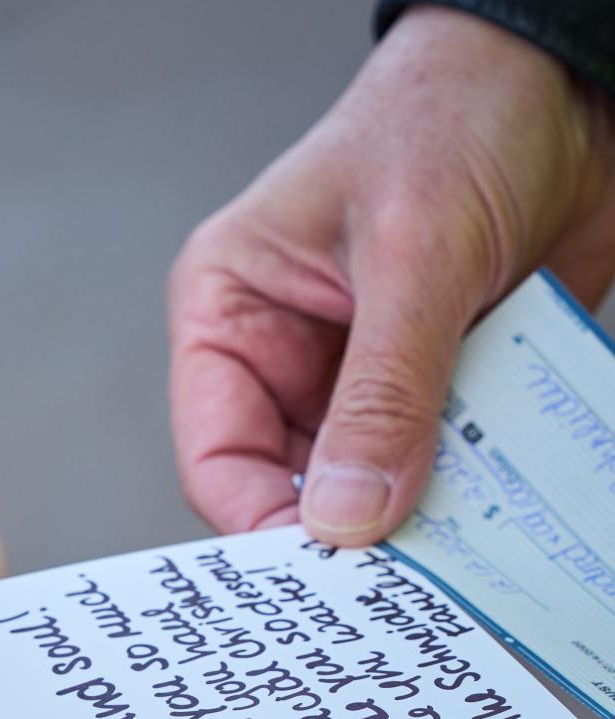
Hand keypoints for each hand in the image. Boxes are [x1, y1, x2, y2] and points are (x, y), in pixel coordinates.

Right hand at [169, 6, 614, 544]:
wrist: (561, 83)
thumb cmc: (453, 115)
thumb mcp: (410, 255)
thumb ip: (382, 392)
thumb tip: (348, 515)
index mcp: (232, 312)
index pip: (218, 456)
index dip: (260, 524)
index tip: (323, 572)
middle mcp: (286, 356)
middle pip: (290, 486)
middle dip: (343, 529)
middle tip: (399, 573)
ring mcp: (361, 378)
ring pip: (365, 485)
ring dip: (413, 511)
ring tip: (453, 537)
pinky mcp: (429, 388)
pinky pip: (434, 463)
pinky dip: (462, 488)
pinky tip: (490, 502)